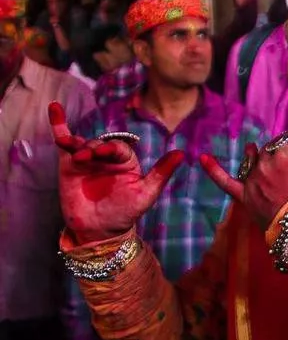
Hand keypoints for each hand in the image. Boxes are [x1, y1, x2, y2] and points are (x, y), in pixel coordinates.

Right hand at [49, 102, 184, 243]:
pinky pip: (65, 141)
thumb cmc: (125, 213)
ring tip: (70, 148)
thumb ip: (161, 173)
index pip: (119, 148)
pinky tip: (54, 108)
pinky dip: (59, 124)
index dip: (111, 148)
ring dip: (75, 143)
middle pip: (99, 144)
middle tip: (86, 156)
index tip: (102, 153)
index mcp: (127, 161)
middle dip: (92, 148)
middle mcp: (107, 157)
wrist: (99, 231)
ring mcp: (87, 159)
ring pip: (81, 143)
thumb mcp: (146, 194)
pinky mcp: (69, 164)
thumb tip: (181, 153)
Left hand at [200, 114, 287, 229]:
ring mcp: (253, 180)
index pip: (286, 142)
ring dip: (256, 159)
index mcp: (285, 152)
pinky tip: (202, 158)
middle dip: (278, 158)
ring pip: (252, 162)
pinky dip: (213, 170)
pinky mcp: (245, 197)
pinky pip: (226, 182)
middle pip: (268, 151)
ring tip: (260, 160)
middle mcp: (265, 163)